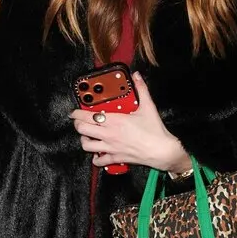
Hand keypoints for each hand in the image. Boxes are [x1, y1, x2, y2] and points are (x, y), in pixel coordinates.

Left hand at [70, 72, 190, 171]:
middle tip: (79, 122)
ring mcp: (110, 148)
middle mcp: (108, 134)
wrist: (162, 151)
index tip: (74, 111)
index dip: (77, 113)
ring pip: (86, 146)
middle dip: (78, 125)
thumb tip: (137, 76)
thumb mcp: (148, 106)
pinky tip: (98, 154)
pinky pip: (99, 161)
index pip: (88, 116)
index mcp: (114, 121)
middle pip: (82, 130)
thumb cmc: (155, 131)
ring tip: (87, 136)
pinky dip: (96, 158)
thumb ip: (141, 89)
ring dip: (84, 140)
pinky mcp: (115, 158)